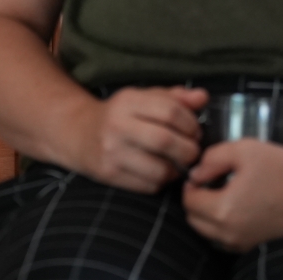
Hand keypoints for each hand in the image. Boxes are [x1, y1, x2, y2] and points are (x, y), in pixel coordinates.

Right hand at [76, 86, 206, 192]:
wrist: (79, 133)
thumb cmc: (120, 116)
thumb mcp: (142, 99)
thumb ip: (173, 98)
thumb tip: (202, 97)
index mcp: (128, 101)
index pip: (170, 110)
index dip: (191, 123)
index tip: (195, 130)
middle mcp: (117, 125)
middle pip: (166, 141)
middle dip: (189, 150)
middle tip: (192, 151)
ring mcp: (112, 151)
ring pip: (160, 169)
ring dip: (176, 170)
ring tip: (176, 163)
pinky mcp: (109, 174)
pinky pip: (149, 185)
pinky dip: (161, 181)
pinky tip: (157, 172)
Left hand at [183, 140, 282, 251]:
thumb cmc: (281, 167)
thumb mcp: (241, 149)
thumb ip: (211, 159)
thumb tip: (195, 173)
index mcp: (224, 210)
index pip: (189, 201)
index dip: (191, 183)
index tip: (203, 170)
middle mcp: (230, 233)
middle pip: (194, 220)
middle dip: (195, 199)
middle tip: (210, 179)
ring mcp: (244, 241)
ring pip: (208, 231)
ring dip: (206, 213)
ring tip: (222, 190)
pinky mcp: (255, 244)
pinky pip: (225, 238)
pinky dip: (221, 224)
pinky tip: (235, 203)